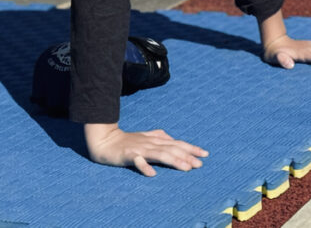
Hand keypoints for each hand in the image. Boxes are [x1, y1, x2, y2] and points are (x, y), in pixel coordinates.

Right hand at [84, 122, 207, 176]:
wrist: (104, 140)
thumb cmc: (127, 140)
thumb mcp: (145, 137)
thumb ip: (159, 136)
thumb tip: (172, 139)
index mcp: (156, 140)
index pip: (177, 143)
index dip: (191, 148)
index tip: (205, 154)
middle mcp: (150, 143)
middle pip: (172, 149)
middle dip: (187, 156)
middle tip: (200, 164)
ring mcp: (140, 149)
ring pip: (159, 154)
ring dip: (174, 160)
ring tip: (186, 168)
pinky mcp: (128, 155)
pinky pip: (137, 162)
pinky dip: (145, 167)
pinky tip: (152, 174)